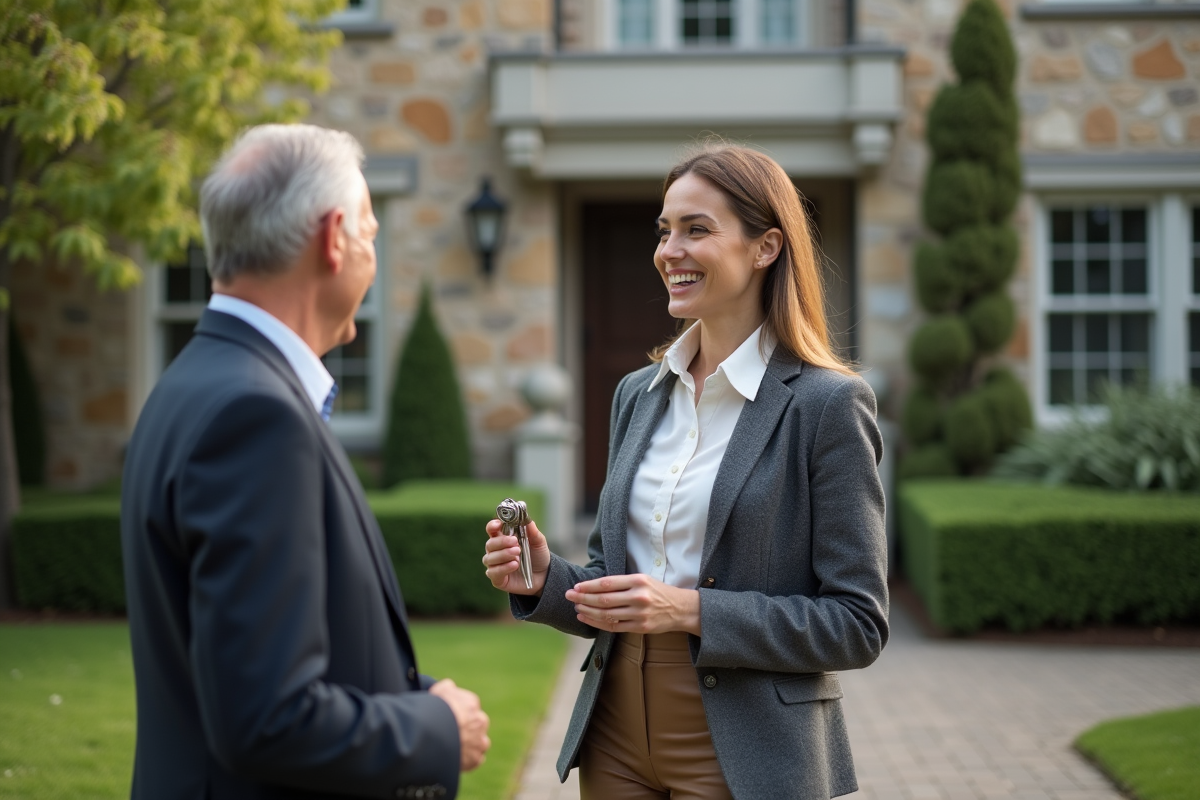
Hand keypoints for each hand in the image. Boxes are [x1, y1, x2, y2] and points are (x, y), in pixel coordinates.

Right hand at [429, 679, 489, 771]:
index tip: (449, 718)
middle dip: (467, 728)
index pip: (468, 707)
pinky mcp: (476, 758)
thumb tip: (450, 687)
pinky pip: (476, 759)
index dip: (458, 713)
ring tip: (456, 748)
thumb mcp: (438, 690)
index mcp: (472, 703)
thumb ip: (447, 688)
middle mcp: (480, 720)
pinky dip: (468, 759)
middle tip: (451, 733)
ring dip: (471, 744)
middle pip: (476, 724)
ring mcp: (479, 740)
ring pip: (480, 742)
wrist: (434, 733)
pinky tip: (457, 758)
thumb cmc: (434, 710)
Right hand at [483, 518, 550, 595]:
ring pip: (489, 558)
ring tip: (517, 553)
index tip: (498, 524)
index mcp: (503, 539)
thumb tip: (527, 519)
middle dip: (501, 542)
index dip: (492, 526)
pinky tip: (515, 564)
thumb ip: (533, 532)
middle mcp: (496, 551)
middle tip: (515, 542)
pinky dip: (503, 567)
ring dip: (503, 554)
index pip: (492, 530)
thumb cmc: (538, 557)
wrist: (544, 576)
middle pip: (489, 544)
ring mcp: (495, 565)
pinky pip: (493, 572)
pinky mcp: (497, 579)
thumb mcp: (539, 543)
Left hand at [566, 574, 700, 635]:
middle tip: (569, 596)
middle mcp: (639, 597)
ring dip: (588, 611)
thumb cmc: (658, 592)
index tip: (576, 586)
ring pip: (607, 614)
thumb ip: (622, 582)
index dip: (589, 585)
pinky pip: (614, 626)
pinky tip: (587, 618)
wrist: (681, 609)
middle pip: (604, 599)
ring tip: (577, 607)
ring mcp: (639, 614)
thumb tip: (594, 585)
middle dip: (583, 598)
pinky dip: (597, 623)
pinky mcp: (640, 627)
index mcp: (638, 581)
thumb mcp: (643, 580)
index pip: (608, 583)